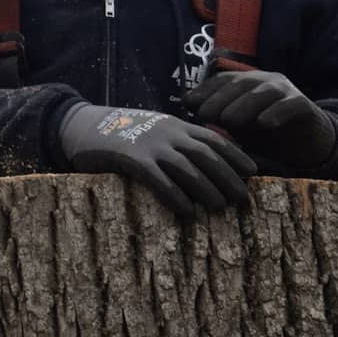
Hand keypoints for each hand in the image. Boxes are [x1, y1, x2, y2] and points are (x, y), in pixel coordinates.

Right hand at [57, 104, 255, 218]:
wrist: (84, 125)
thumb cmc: (123, 133)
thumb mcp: (155, 129)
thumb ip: (177, 141)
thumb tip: (203, 164)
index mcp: (176, 125)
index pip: (214, 139)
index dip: (235, 155)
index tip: (253, 171)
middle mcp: (168, 133)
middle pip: (206, 155)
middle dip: (228, 176)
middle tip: (244, 197)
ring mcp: (151, 145)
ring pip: (187, 168)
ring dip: (207, 188)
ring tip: (220, 207)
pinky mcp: (132, 159)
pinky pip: (159, 179)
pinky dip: (175, 195)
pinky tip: (186, 211)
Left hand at [185, 69, 337, 172]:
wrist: (309, 142)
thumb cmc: (268, 134)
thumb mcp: (240, 126)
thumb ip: (218, 115)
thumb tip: (187, 104)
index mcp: (250, 83)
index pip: (225, 80)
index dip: (207, 89)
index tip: (188, 104)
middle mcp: (267, 81)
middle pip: (243, 83)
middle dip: (221, 98)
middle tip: (205, 115)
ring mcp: (287, 91)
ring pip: (265, 92)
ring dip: (245, 105)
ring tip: (229, 121)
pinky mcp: (304, 105)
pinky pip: (291, 104)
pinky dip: (277, 112)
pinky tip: (265, 124)